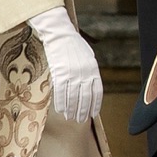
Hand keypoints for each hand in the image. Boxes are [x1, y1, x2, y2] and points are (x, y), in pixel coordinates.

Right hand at [29, 5, 101, 121]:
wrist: (60, 35)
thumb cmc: (74, 46)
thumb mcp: (88, 58)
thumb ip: (90, 72)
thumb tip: (90, 88)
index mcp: (93, 69)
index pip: (97, 91)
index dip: (95, 104)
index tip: (93, 114)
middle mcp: (84, 73)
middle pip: (85, 97)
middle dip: (83, 111)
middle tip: (80, 120)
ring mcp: (72, 74)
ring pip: (73, 97)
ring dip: (72, 110)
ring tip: (70, 117)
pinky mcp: (59, 73)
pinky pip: (61, 93)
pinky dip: (62, 103)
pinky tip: (62, 110)